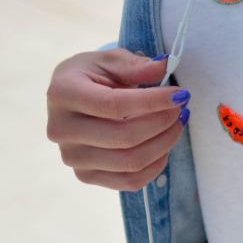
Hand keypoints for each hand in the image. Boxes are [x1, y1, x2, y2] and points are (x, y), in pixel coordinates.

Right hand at [46, 49, 189, 190]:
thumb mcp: (110, 60)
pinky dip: (156, 165)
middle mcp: (61, 130)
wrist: (71, 98)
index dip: (152, 102)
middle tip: (181, 108)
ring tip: (177, 124)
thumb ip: (136, 65)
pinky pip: (130, 181)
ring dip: (164, 143)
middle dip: (163, 122)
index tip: (181, 94)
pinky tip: (164, 145)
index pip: (113, 105)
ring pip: (131, 162)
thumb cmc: (93, 75)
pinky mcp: (85, 176)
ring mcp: (72, 157)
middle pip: (124, 137)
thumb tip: (164, 67)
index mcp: (63, 94)